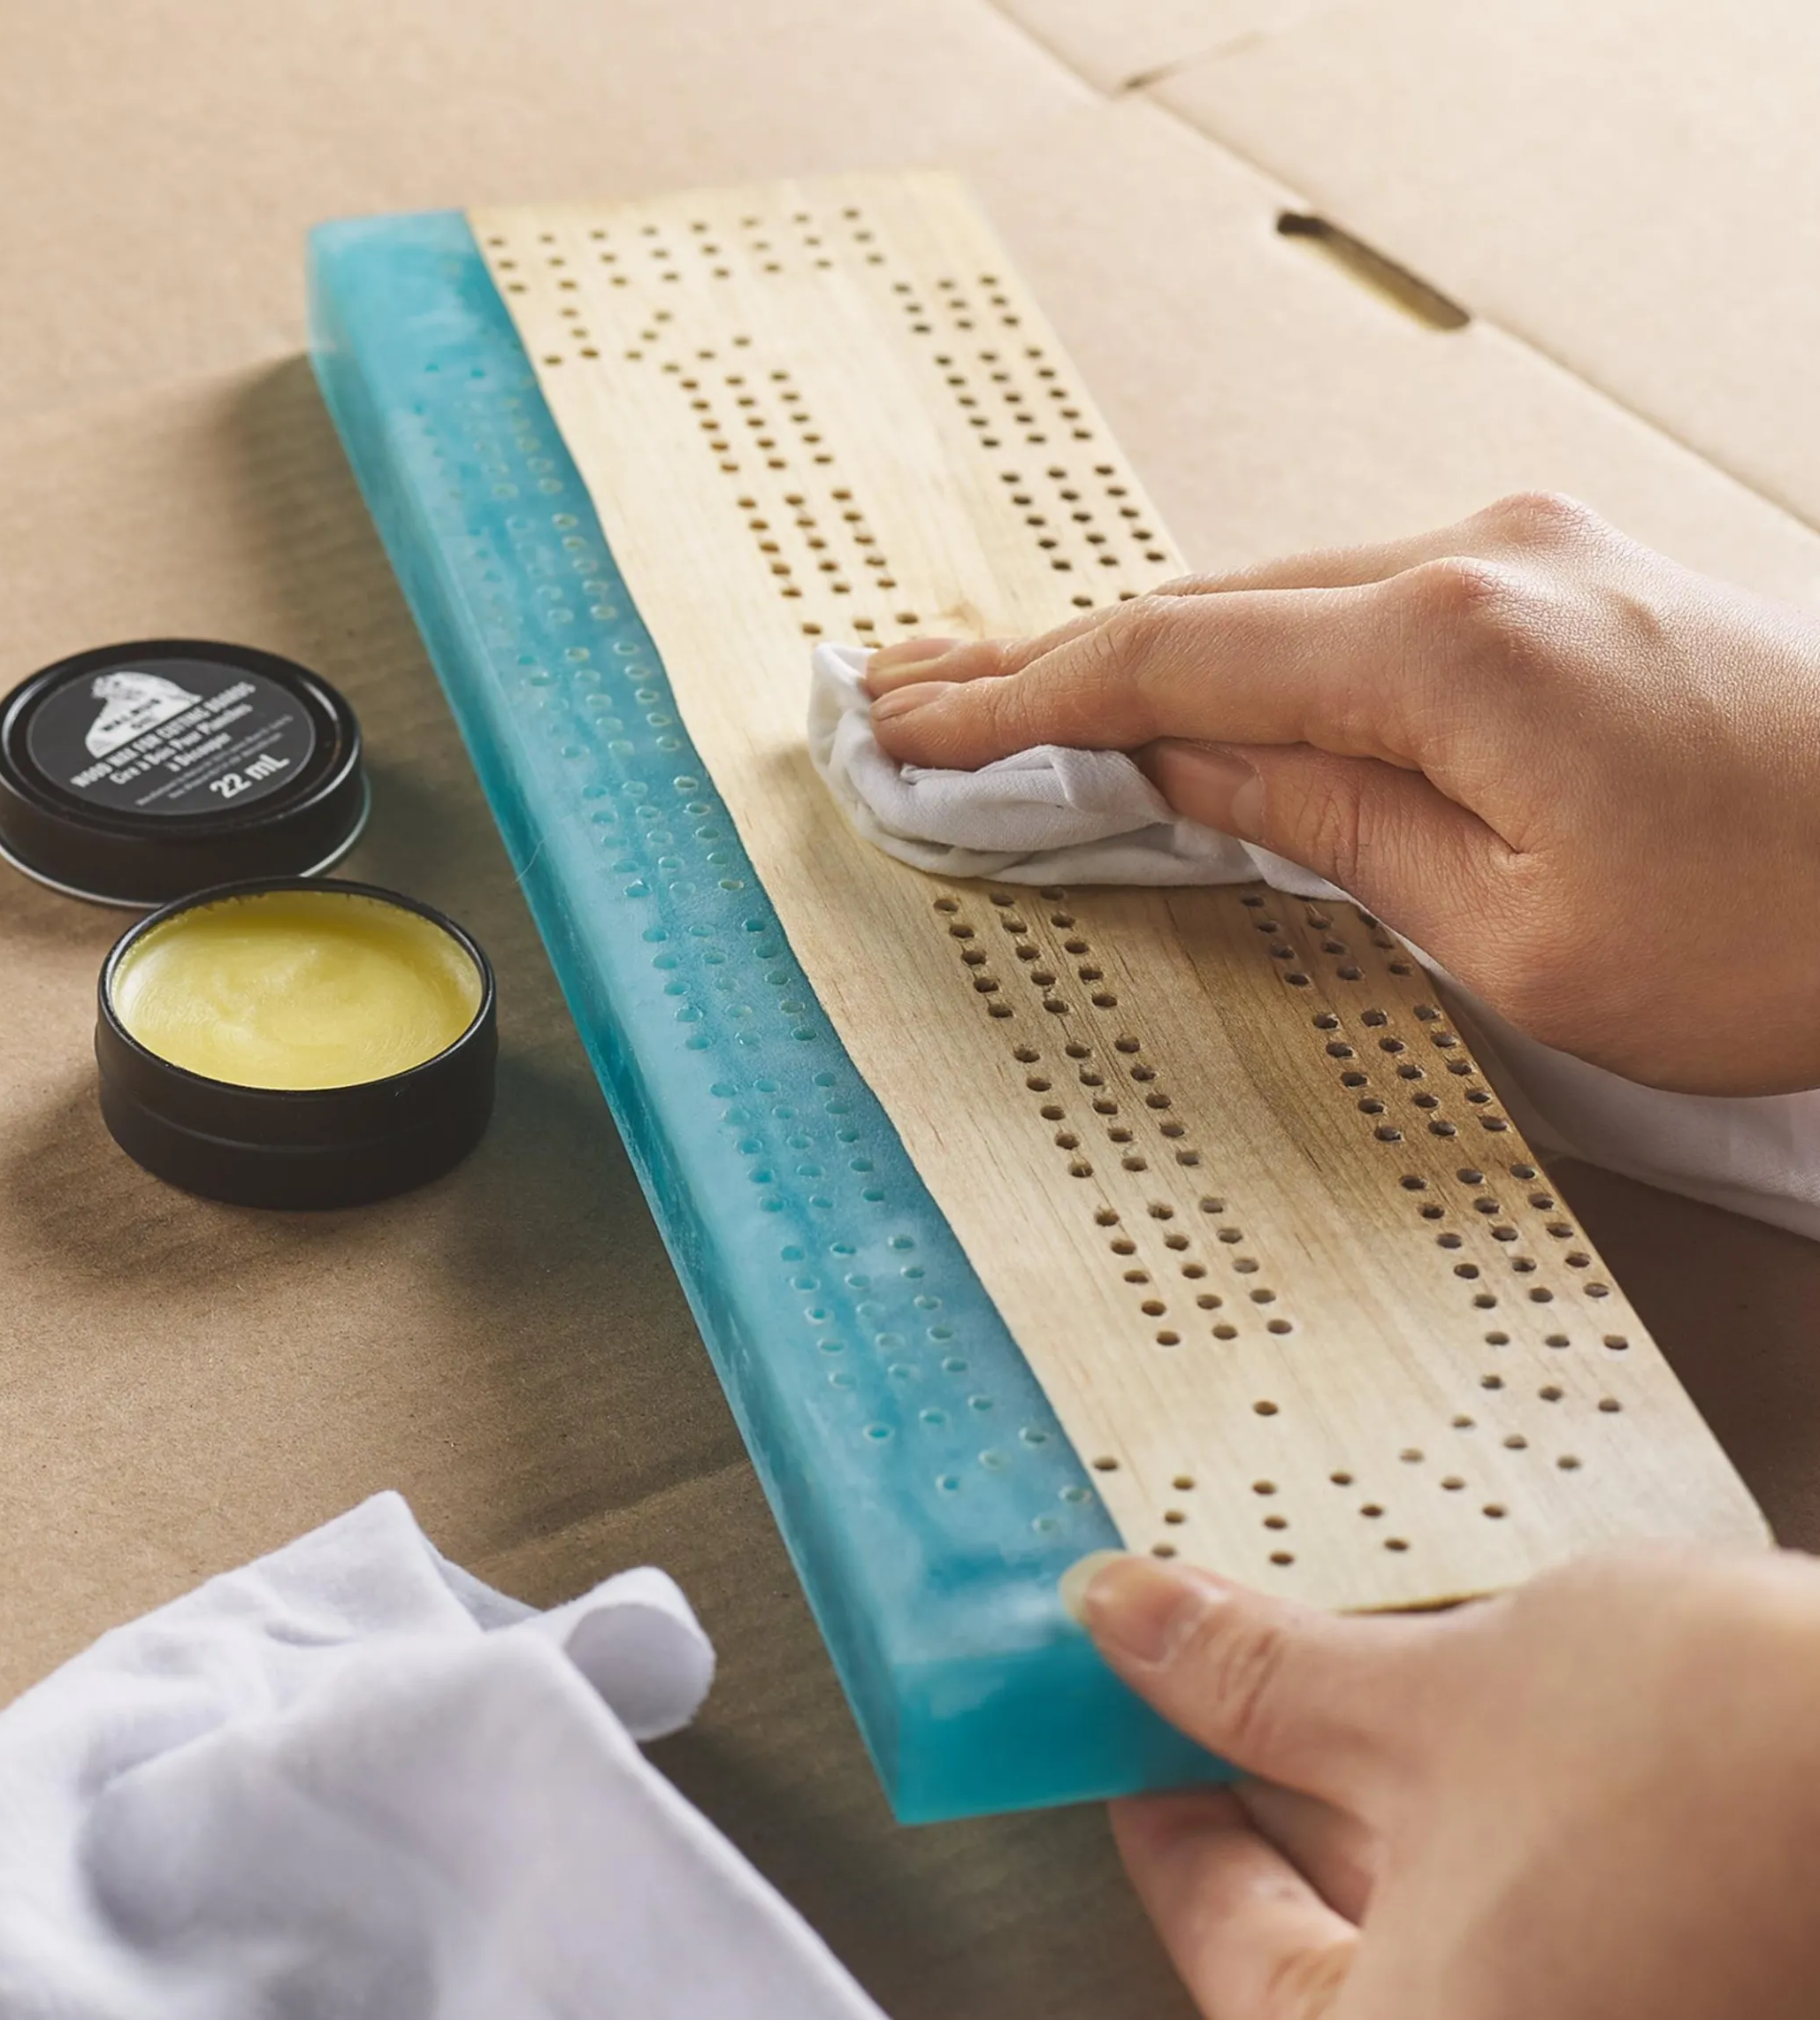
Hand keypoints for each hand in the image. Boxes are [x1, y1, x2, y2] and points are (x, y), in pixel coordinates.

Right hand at [866, 494, 1819, 1094]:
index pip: (1169, 657)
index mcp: (1451, 646)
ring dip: (1140, 651)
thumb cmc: (1784, 928)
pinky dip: (1248, 648)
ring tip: (1010, 688)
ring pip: (1274, 598)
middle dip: (1044, 659)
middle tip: (910, 689)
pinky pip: (1355, 604)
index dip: (1019, 697)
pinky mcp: (1558, 583)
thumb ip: (1331, 826)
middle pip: (1204, 603)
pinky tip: (1183, 681)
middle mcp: (1481, 560)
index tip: (911, 721)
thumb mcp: (1517, 935)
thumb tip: (1187, 767)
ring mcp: (1526, 555)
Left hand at [1065, 1545, 1819, 2018]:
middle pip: (1331, 1939)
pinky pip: (1540, 1909)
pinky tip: (1480, 1713)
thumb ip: (1256, 1676)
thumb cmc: (1722, 1781)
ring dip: (1385, 1789)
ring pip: (1446, 1915)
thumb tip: (1130, 1625)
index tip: (1137, 1736)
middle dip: (1278, 1786)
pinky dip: (1487, 1815)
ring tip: (1350, 1664)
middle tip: (1225, 1670)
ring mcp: (1607, 2018)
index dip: (1169, 1814)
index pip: (1227, 1948)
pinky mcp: (1688, 1980)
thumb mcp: (1434, 1704)